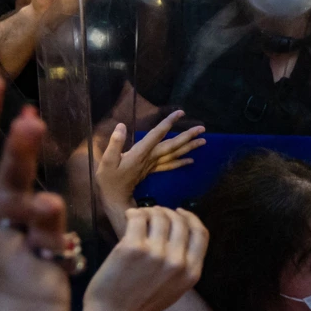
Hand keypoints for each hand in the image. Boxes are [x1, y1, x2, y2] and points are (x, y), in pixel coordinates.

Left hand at [83, 207, 207, 310]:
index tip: (179, 212)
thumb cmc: (140, 304)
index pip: (201, 233)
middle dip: (166, 212)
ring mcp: (156, 253)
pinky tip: (129, 217)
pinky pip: (138, 217)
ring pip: (159, 216)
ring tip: (138, 217)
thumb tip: (178, 230)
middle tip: (152, 213)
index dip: (190, 217)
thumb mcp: (175, 288)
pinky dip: (133, 213)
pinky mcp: (133, 247)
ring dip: (148, 211)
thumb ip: (182, 264)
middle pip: (179, 221)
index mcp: (191, 272)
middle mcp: (177, 262)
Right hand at [94, 110, 204, 231]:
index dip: (168, 123)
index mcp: (140, 153)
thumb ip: (115, 143)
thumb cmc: (109, 179)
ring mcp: (153, 165)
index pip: (157, 134)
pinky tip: (191, 160)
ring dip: (189, 147)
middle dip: (187, 136)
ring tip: (203, 140)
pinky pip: (170, 166)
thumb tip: (121, 126)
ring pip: (174, 155)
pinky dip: (181, 162)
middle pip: (172, 146)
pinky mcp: (152, 170)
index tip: (180, 113)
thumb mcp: (106, 161)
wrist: (114, 198)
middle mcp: (150, 159)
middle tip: (202, 128)